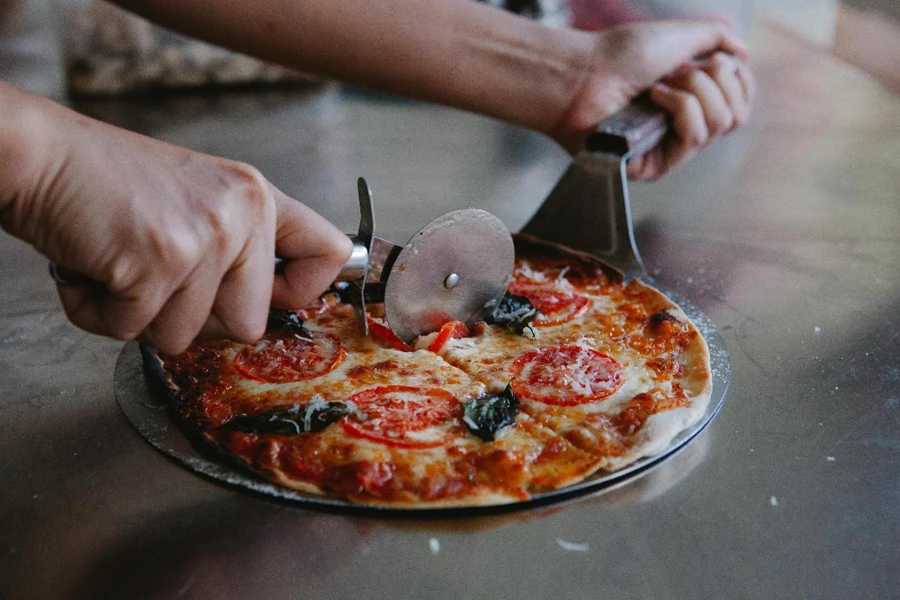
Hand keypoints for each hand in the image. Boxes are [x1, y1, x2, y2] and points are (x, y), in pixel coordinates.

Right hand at [0, 87, 351, 353]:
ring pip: (186, 338)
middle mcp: (242, 213)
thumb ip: (239, 247)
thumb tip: (263, 309)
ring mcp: (205, 237)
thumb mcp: (198, 199)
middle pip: (248, 326)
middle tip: (156, 279)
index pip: (329, 254)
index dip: (300, 293)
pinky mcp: (160, 261)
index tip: (269, 298)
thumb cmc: (108, 184)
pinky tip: (94, 269)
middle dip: (193, 320)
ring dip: (140, 317)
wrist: (39, 156)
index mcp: (257, 197)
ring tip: (120, 265)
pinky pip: (135, 332)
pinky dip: (101, 314)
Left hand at [553, 20, 754, 179]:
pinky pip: (694, 138)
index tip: (717, 59)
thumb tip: (743, 52)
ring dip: (695, 90)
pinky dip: (680, 107)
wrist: (584, 74)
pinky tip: (654, 97)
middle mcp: (684, 127)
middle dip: (714, 80)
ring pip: (720, 123)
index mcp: (692, 100)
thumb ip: (714, 37)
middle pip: (736, 114)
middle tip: (678, 69)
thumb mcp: (677, 35)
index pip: (740, 102)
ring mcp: (670, 148)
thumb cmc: (620, 56)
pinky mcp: (656, 165)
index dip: (739, 80)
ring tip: (661, 82)